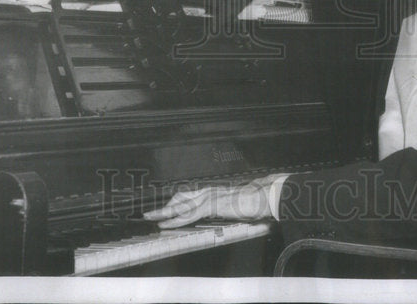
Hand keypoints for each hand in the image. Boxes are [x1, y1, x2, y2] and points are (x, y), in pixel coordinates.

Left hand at [144, 179, 272, 228]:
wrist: (266, 197)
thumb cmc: (256, 201)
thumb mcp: (237, 205)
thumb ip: (227, 207)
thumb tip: (224, 213)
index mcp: (215, 191)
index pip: (190, 196)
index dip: (175, 203)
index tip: (166, 209)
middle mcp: (210, 191)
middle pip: (181, 198)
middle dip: (165, 206)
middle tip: (150, 213)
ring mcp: (210, 197)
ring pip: (181, 205)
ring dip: (164, 213)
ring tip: (151, 218)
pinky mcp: (212, 205)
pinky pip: (189, 214)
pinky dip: (175, 220)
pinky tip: (166, 225)